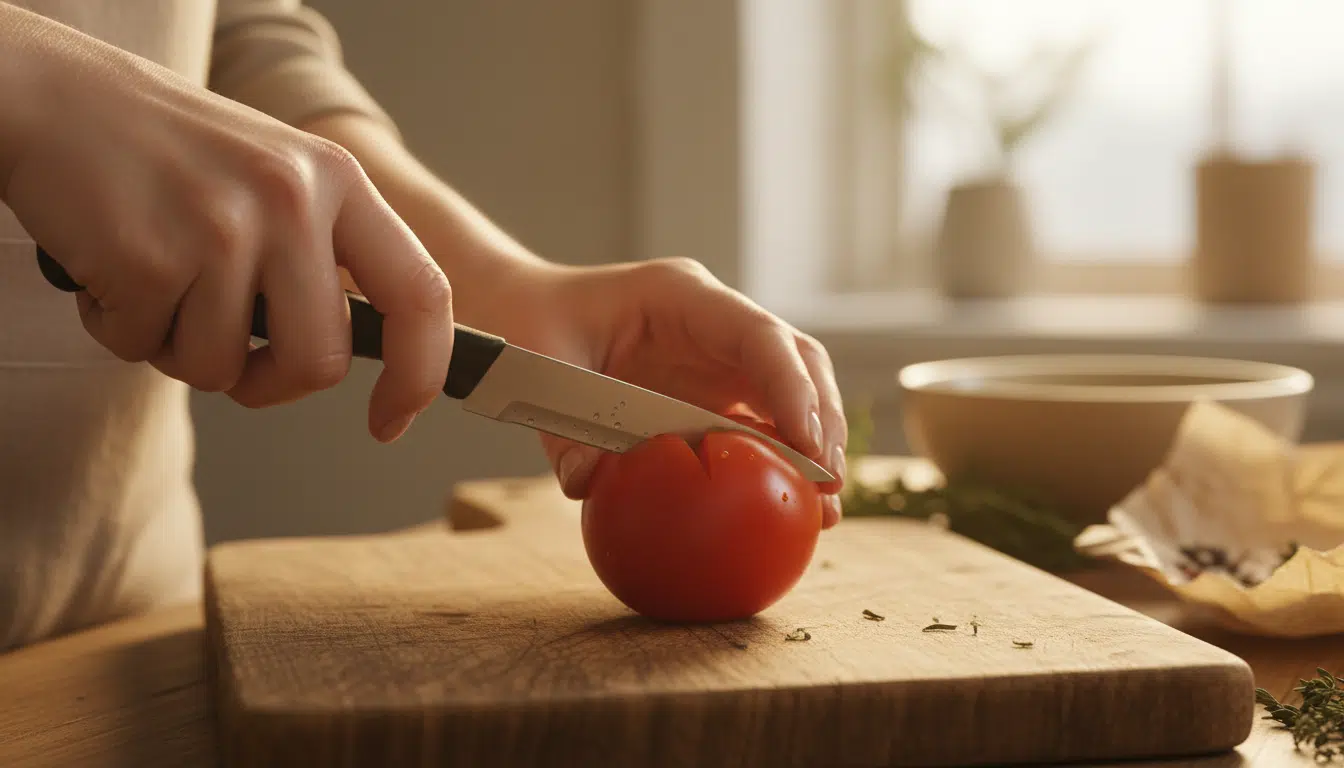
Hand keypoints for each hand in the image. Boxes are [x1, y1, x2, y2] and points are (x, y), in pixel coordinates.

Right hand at [0, 7, 450, 441]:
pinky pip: (149, 349)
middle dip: (270, 382)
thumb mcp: (276, 177)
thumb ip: (324, 252)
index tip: (392, 418)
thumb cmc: (168, 153)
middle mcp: (293, 202)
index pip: (421, 294)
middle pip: (318, 362)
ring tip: (155, 275)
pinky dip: (120, 327)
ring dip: (180, 347)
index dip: (420, 371)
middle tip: (228, 348)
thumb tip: (367, 351)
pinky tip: (111, 265)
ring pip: (225, 368)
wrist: (53, 97)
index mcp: (338, 181)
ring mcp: (225, 229)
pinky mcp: (153, 258)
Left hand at [502, 259, 848, 527]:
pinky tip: (789, 506)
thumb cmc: (533, 324)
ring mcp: (720, 353)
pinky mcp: (715, 386)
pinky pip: (761, 419)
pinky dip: (780, 459)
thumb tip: (587, 484)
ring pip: (792, 390)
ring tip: (823, 508)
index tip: (809, 443)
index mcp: (682, 296)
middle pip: (796, 360)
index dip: (792, 387)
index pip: (758, 334)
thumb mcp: (540, 365)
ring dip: (814, 445)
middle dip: (822, 419)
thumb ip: (562, 425)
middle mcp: (715, 321)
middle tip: (829, 482)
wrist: (526, 311)